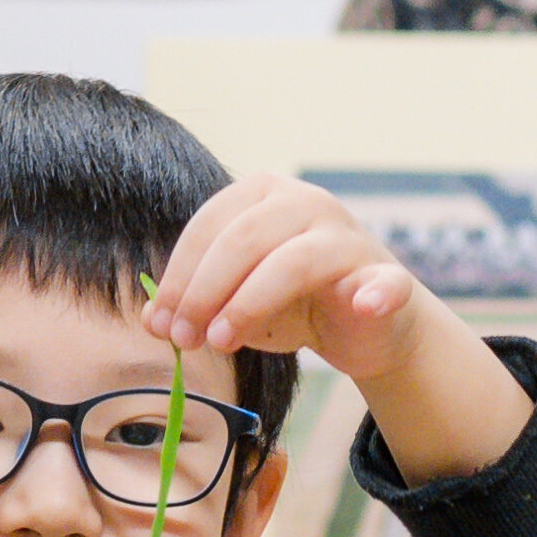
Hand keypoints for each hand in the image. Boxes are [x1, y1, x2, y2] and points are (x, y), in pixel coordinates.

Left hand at [151, 174, 528, 478]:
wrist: (364, 327)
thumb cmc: (293, 302)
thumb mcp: (233, 301)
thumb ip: (194, 305)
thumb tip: (150, 320)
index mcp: (263, 195)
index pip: (209, 226)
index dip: (178, 276)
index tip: (158, 323)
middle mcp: (306, 202)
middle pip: (243, 240)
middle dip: (203, 293)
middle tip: (183, 339)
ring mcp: (347, 237)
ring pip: (292, 262)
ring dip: (248, 305)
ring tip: (222, 342)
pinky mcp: (386, 275)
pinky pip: (383, 282)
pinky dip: (376, 293)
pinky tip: (365, 306)